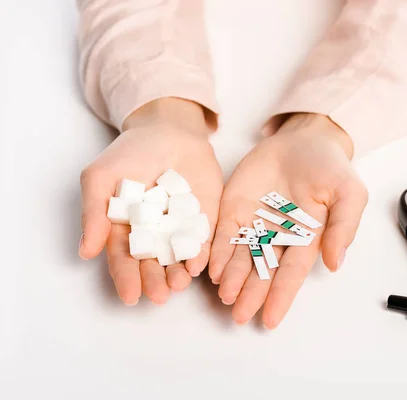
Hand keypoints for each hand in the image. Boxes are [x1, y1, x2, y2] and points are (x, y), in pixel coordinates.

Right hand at [79, 98, 222, 304]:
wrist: (169, 130)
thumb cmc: (130, 154)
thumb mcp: (101, 178)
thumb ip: (94, 213)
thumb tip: (86, 252)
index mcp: (126, 229)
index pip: (124, 259)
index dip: (126, 278)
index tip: (130, 296)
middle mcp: (155, 234)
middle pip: (154, 264)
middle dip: (156, 281)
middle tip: (160, 297)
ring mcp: (181, 227)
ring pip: (180, 257)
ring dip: (180, 273)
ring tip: (180, 284)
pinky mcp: (206, 218)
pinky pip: (205, 239)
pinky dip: (203, 252)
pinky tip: (200, 263)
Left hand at [209, 114, 367, 328]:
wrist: (304, 138)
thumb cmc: (331, 167)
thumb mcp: (349, 193)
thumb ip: (344, 226)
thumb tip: (335, 263)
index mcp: (306, 238)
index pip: (291, 274)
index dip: (280, 296)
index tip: (270, 318)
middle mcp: (278, 237)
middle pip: (262, 271)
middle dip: (251, 293)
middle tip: (239, 315)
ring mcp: (255, 223)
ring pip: (240, 257)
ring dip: (232, 277)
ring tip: (224, 295)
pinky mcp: (235, 208)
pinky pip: (224, 234)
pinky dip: (218, 251)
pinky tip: (213, 268)